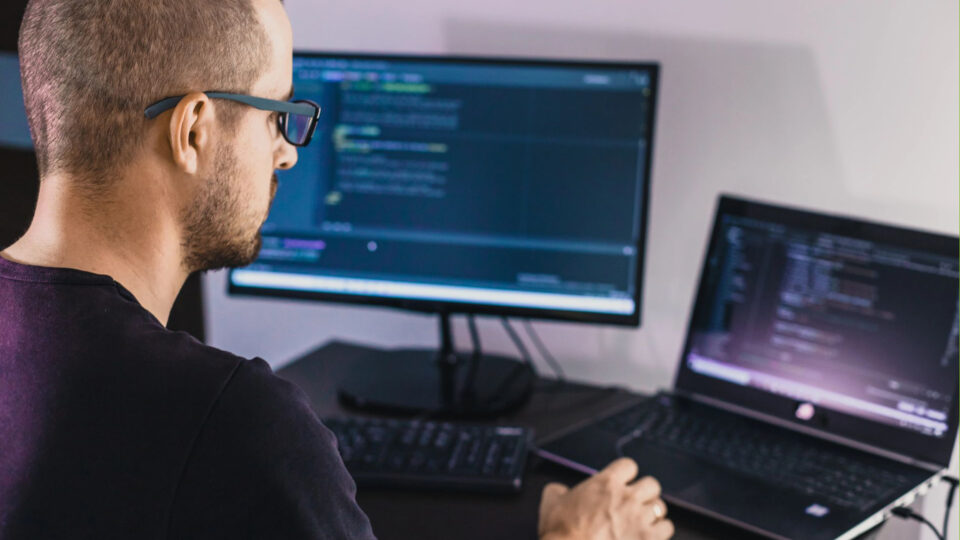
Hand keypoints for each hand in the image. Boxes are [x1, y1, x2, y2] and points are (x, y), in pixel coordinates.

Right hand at [538, 458, 673, 539]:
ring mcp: (640, 519)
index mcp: (605, 484)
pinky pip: (667, 528)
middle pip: (652, 484)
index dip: (626, 474)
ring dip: (653, 514)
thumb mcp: (550, 504)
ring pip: (660, 507)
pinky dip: (659, 532)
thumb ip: (558, 491)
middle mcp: (627, 498)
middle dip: (645, 493)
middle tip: (636, 503)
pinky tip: (648, 536)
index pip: (629, 465)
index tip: (622, 483)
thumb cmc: (560, 533)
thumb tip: (559, 490)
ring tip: (643, 521)